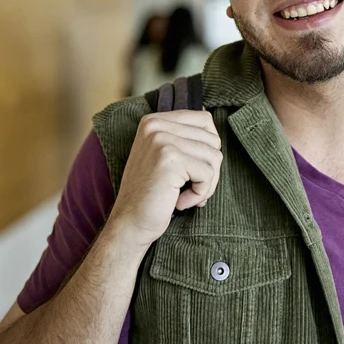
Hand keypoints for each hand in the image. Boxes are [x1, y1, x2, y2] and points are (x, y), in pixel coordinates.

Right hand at [107, 110, 222, 248]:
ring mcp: (162, 141)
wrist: (130, 223)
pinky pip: (207, 174)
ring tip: (184, 195)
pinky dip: (200, 193)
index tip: (193, 169)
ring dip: (206, 184)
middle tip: (190, 187)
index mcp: (154, 121)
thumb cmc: (152, 193)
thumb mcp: (165, 157)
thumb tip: (213, 127)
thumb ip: (185, 139)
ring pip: (214, 157)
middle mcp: (156, 126)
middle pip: (213, 140)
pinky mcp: (170, 160)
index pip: (205, 120)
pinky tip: (179, 202)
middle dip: (210, 169)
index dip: (209, 147)